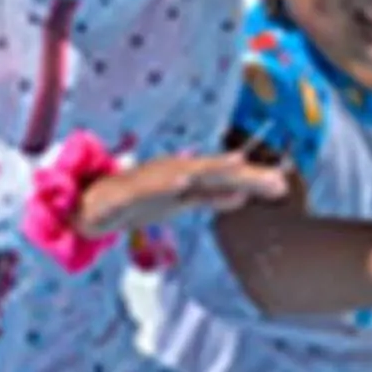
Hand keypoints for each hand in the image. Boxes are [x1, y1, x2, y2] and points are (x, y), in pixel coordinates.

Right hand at [76, 149, 286, 239]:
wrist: (90, 206)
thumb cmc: (137, 200)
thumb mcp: (180, 202)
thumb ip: (209, 199)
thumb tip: (243, 196)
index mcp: (185, 179)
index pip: (224, 179)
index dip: (252, 180)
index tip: (282, 186)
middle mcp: (170, 174)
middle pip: (213, 173)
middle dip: (243, 175)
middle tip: (274, 181)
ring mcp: (148, 182)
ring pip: (184, 174)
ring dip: (210, 169)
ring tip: (237, 165)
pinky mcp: (126, 192)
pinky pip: (147, 188)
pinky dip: (164, 184)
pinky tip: (181, 182)